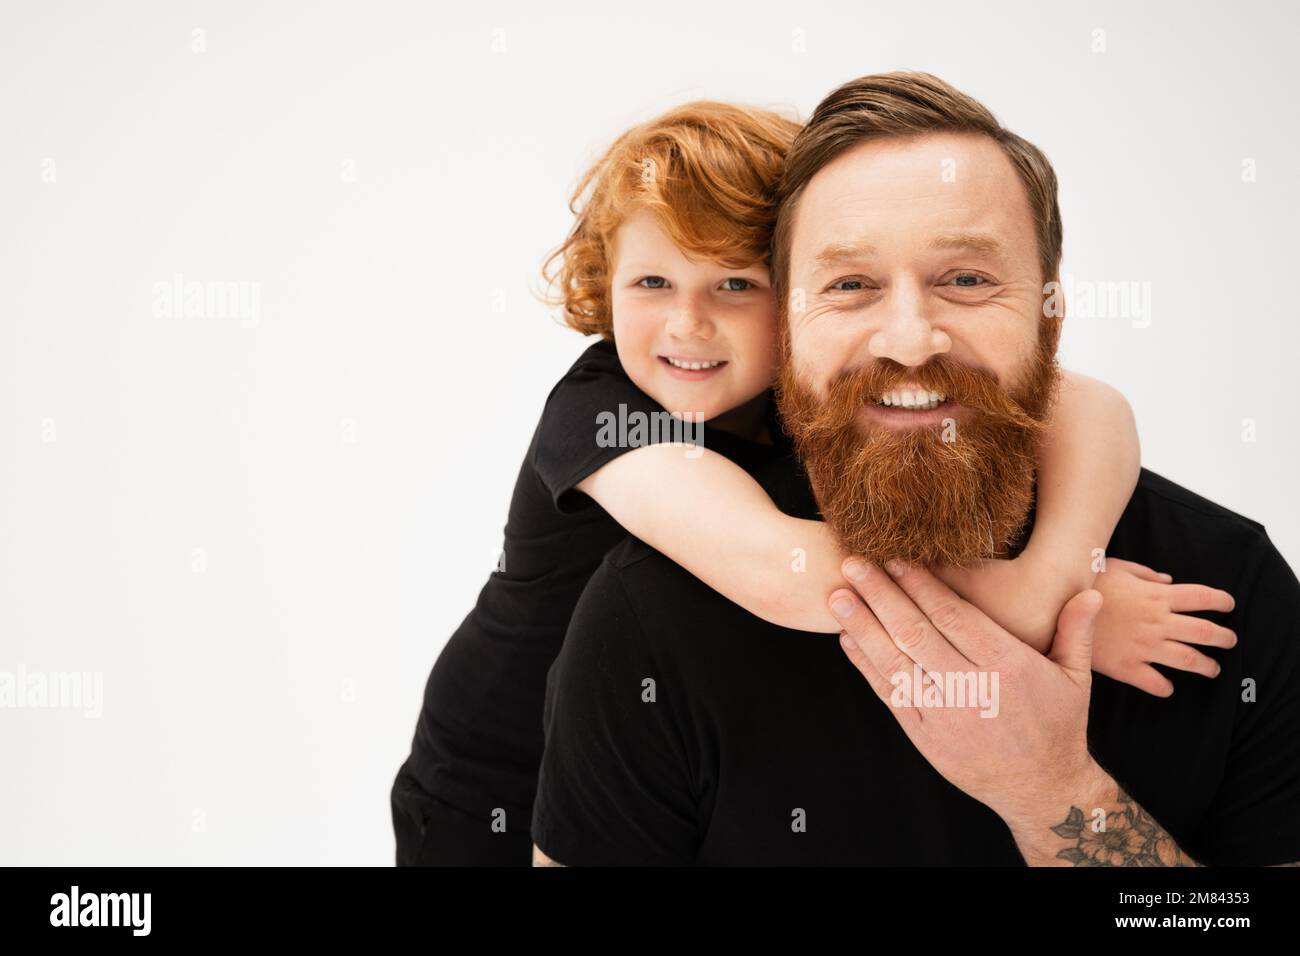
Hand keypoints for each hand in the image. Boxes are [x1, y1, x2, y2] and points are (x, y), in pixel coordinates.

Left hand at [830, 557, 1105, 829]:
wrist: (1042, 789)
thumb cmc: (1058, 725)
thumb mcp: (1076, 678)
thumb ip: (1076, 631)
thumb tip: (1091, 590)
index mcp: (1007, 667)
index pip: (954, 616)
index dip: (921, 585)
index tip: (896, 558)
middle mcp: (971, 688)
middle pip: (916, 632)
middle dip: (880, 595)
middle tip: (853, 563)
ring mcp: (944, 715)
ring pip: (895, 662)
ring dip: (862, 626)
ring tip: (837, 596)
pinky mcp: (925, 737)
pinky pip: (890, 695)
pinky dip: (866, 666)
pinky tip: (848, 640)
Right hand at [1092, 558, 1235, 696]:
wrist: (1056, 607)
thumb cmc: (1089, 584)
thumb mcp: (1118, 568)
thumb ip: (1147, 575)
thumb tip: (1168, 580)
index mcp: (1156, 596)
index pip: (1202, 597)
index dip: (1221, 600)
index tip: (1229, 605)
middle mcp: (1156, 622)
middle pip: (1204, 631)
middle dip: (1224, 638)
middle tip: (1229, 641)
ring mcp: (1143, 646)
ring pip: (1188, 660)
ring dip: (1206, 666)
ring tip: (1212, 668)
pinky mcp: (1126, 667)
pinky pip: (1155, 683)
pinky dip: (1165, 687)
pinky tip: (1167, 686)